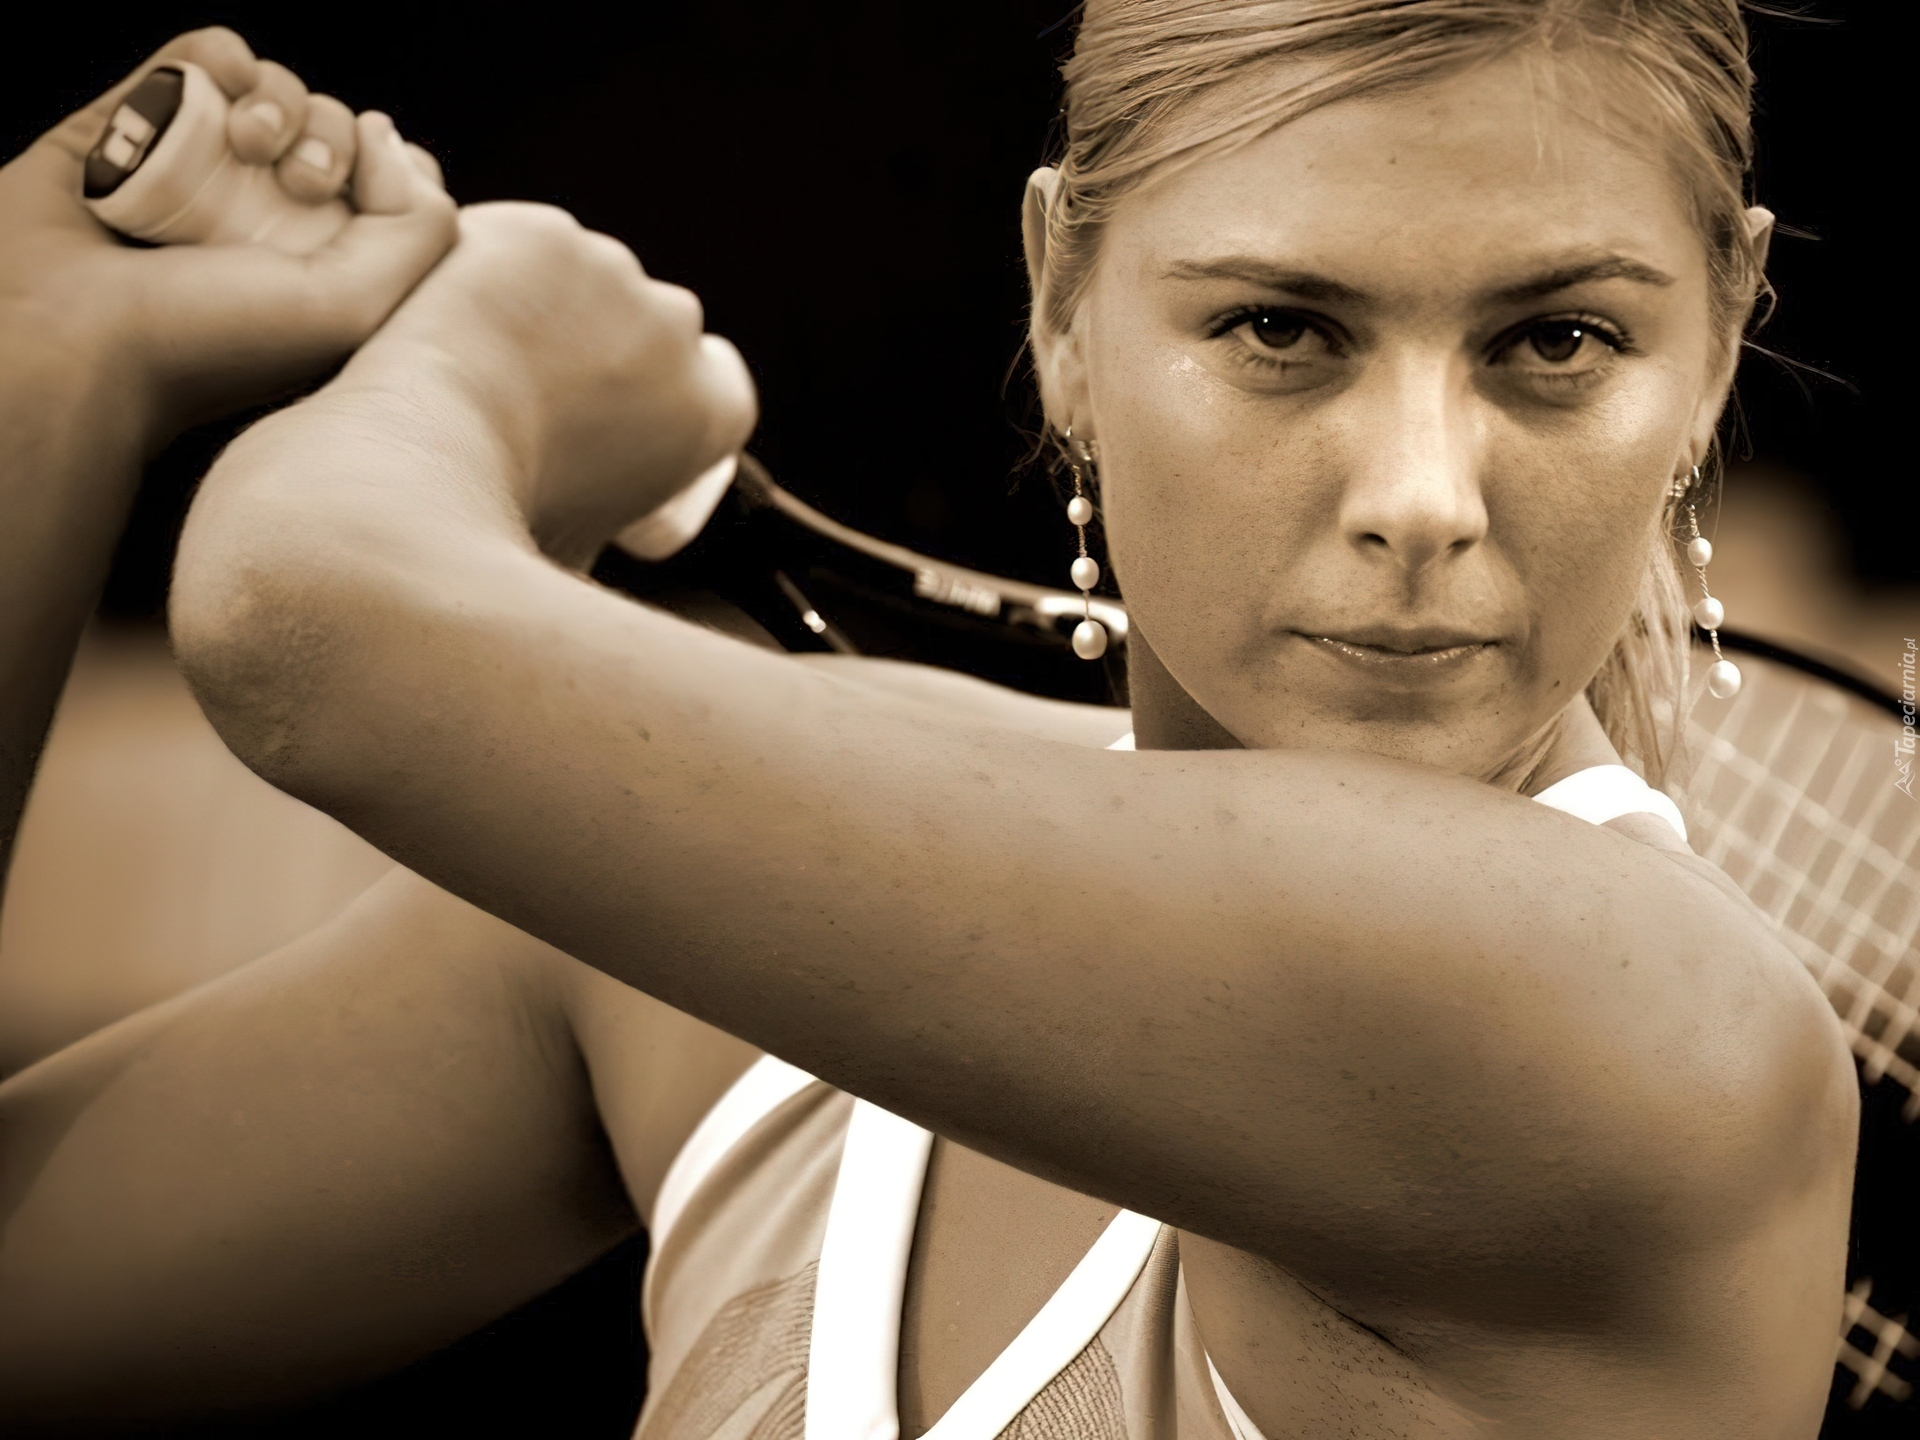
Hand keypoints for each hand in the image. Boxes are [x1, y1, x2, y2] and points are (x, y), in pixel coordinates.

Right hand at [0, 27, 456, 447]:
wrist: (78, 336)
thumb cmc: (216, 341)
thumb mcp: (356, 307)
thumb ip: (419, 228)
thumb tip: (387, 131)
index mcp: (324, 264)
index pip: (388, 182)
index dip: (391, 170)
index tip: (358, 202)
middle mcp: (264, 214)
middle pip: (335, 127)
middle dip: (332, 136)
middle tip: (299, 184)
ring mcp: (201, 167)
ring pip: (274, 89)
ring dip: (280, 100)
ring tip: (250, 144)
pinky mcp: (138, 123)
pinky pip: (206, 57)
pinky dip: (223, 58)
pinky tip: (221, 92)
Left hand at [338, 202, 757, 565]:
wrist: (419, 472)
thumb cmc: (496, 534)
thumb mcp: (588, 555)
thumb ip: (623, 531)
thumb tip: (611, 569)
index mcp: (711, 412)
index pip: (720, 386)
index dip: (667, 396)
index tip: (621, 409)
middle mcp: (679, 332)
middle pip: (652, 326)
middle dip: (604, 347)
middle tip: (530, 386)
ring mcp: (612, 272)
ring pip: (584, 281)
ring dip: (548, 307)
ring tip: (476, 356)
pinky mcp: (541, 236)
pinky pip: (523, 249)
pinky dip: (493, 273)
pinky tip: (450, 315)